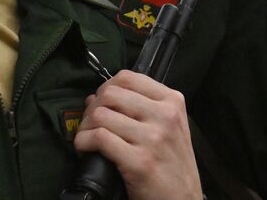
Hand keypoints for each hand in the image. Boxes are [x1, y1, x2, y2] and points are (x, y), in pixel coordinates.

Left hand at [74, 71, 200, 199]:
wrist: (182, 199)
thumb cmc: (173, 165)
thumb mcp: (170, 128)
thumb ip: (140, 108)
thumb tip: (94, 97)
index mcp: (173, 101)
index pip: (127, 78)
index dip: (105, 88)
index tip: (100, 103)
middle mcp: (165, 115)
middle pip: (110, 94)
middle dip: (92, 108)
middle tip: (90, 124)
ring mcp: (152, 138)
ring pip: (101, 115)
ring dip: (85, 127)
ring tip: (87, 139)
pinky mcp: (139, 161)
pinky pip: (99, 138)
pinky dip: (83, 143)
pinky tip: (85, 149)